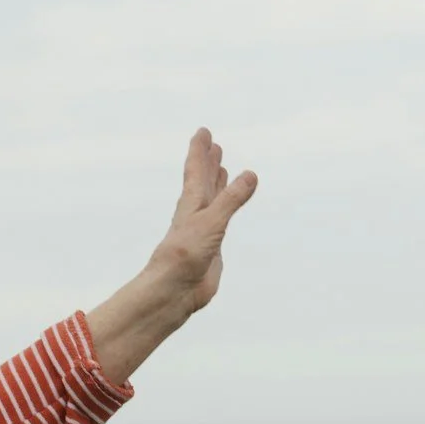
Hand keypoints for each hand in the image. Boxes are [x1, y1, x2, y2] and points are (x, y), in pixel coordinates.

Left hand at [141, 126, 258, 317]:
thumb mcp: (211, 222)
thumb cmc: (184, 257)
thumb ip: (231, 200)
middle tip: (213, 145)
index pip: (195, 171)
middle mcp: (195, 214)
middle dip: (208, 163)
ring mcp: (202, 230)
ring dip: (216, 183)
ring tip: (222, 168)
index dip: (199, 151)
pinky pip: (220, 220)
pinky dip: (224, 209)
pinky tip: (225, 208)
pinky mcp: (210, 247)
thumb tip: (250, 175)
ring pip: (211, 200)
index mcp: (190, 204)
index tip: (203, 132)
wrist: (174, 291)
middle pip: (202, 181)